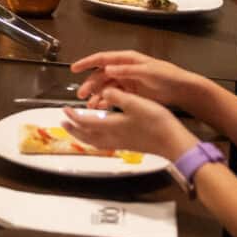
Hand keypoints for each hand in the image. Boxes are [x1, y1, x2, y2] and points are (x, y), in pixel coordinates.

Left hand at [62, 87, 197, 162]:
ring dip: (82, 135)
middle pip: (85, 136)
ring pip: (94, 142)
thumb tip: (103, 90)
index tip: (64, 109)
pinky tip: (101, 135)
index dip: (73, 116)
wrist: (172, 142)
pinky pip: (103, 144)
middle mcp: (111, 137)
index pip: (84, 122)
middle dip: (73, 129)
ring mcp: (120, 143)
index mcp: (110, 125)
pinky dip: (95, 139)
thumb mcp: (136, 103)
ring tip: (77, 129)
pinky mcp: (128, 146)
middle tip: (64, 122)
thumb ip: (117, 96)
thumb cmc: (155, 122)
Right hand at [71, 50, 203, 110]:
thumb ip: (127, 70)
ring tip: (90, 105)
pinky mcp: (131, 92)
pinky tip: (101, 107)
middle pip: (101, 75)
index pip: (102, 59)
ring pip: (106, 87)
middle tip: (81, 95)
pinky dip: (107, 101)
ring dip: (97, 95)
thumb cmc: (167, 76)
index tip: (74, 68)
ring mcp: (127, 81)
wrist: (181, 89)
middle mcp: (124, 69)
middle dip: (89, 84)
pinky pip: (114, 95)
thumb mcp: (147, 71)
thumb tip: (107, 68)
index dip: (87, 63)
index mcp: (127, 59)